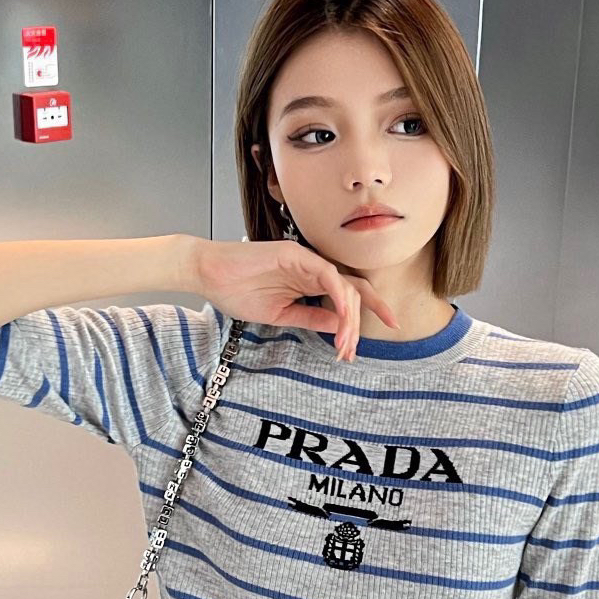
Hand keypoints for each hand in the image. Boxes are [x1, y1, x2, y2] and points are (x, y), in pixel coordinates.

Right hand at [186, 236, 396, 361]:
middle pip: (355, 288)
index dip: (371, 309)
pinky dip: (339, 298)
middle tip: (390, 329)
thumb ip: (311, 318)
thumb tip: (340, 327)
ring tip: (347, 344)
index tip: (390, 327)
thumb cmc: (236, 291)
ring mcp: (305, 259)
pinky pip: (327, 275)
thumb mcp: (281, 315)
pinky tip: (343, 318)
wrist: (208, 274)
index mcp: (309, 281)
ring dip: (351, 318)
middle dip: (376, 310)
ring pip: (344, 285)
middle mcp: (312, 268)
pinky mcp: (295, 254)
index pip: (348, 293)